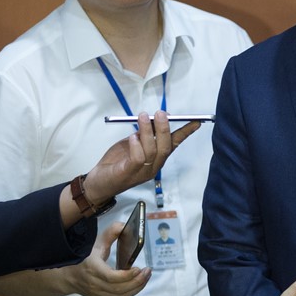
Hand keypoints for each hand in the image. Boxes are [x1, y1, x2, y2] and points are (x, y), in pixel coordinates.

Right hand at [63, 223, 150, 295]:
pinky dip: (131, 293)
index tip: (137, 268)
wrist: (70, 276)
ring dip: (137, 287)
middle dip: (137, 281)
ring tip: (145, 277)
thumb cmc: (85, 257)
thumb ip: (111, 233)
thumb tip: (124, 226)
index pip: (110, 277)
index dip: (126, 275)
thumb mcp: (96, 243)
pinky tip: (137, 284)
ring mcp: (97, 293)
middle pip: (119, 288)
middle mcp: (94, 283)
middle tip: (147, 272)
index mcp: (92, 268)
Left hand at [84, 111, 198, 204]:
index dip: (185, 132)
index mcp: (157, 158)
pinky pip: (138, 158)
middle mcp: (153, 166)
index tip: (195, 121)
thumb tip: (154, 118)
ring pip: (152, 150)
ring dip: (148, 131)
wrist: (99, 182)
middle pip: (165, 147)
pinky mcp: (129, 173)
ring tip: (143, 117)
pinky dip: (136, 145)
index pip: (174, 144)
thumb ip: (144, 134)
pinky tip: (131, 137)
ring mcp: (143, 171)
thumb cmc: (117, 162)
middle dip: (165, 128)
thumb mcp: (132, 143)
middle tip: (161, 113)